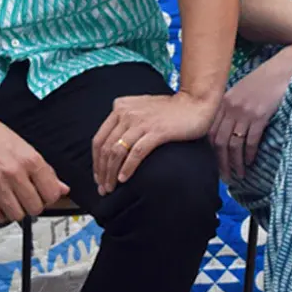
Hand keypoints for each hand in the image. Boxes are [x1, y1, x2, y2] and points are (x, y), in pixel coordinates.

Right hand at [0, 109, 68, 223]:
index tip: (44, 195)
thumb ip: (46, 171)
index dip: (49, 197)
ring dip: (16, 211)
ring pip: (16, 215)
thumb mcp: (26, 148)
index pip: (51, 193)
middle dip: (33, 206)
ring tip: (13, 202)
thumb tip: (62, 188)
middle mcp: (15, 172)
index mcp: (31, 160)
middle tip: (27, 198)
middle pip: (35, 207)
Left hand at [92, 92, 218, 194]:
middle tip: (103, 188)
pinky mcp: (157, 131)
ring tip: (112, 188)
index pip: (99, 138)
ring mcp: (141, 122)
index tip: (98, 177)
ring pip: (117, 151)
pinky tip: (124, 179)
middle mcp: (127, 113)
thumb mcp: (140, 109)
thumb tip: (112, 146)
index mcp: (120, 107)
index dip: (96, 162)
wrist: (195, 103)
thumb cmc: (169, 110)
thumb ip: (125, 120)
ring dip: (111, 173)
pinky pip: (136, 152)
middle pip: (105, 147)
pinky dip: (128, 168)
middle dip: (102, 171)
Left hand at [209, 45, 291, 182]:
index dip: (211, 151)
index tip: (215, 164)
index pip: (210, 131)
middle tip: (226, 177)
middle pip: (219, 141)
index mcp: (223, 102)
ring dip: (236, 163)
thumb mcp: (241, 91)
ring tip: (240, 174)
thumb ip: (231, 108)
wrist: (283, 68)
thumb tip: (227, 131)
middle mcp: (230, 107)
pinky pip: (251, 140)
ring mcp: (244, 111)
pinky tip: (251, 161)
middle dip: (221, 162)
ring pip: (234, 144)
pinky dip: (250, 153)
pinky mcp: (260, 115)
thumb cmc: (264, 81)